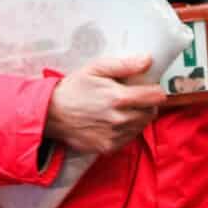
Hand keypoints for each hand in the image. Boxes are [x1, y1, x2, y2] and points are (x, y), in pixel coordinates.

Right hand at [42, 54, 163, 156]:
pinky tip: (114, 120)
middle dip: (147, 103)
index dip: (155, 90)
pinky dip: (127, 129)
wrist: (51, 114)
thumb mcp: (96, 68)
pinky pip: (129, 138)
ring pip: (141, 126)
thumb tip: (148, 60)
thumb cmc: (74, 88)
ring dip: (138, 117)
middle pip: (151, 112)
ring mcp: (114, 136)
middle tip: (134, 96)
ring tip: (122, 108)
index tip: (149, 87)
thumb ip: (124, 65)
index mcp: (118, 98)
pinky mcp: (108, 147)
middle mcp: (119, 119)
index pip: (155, 97)